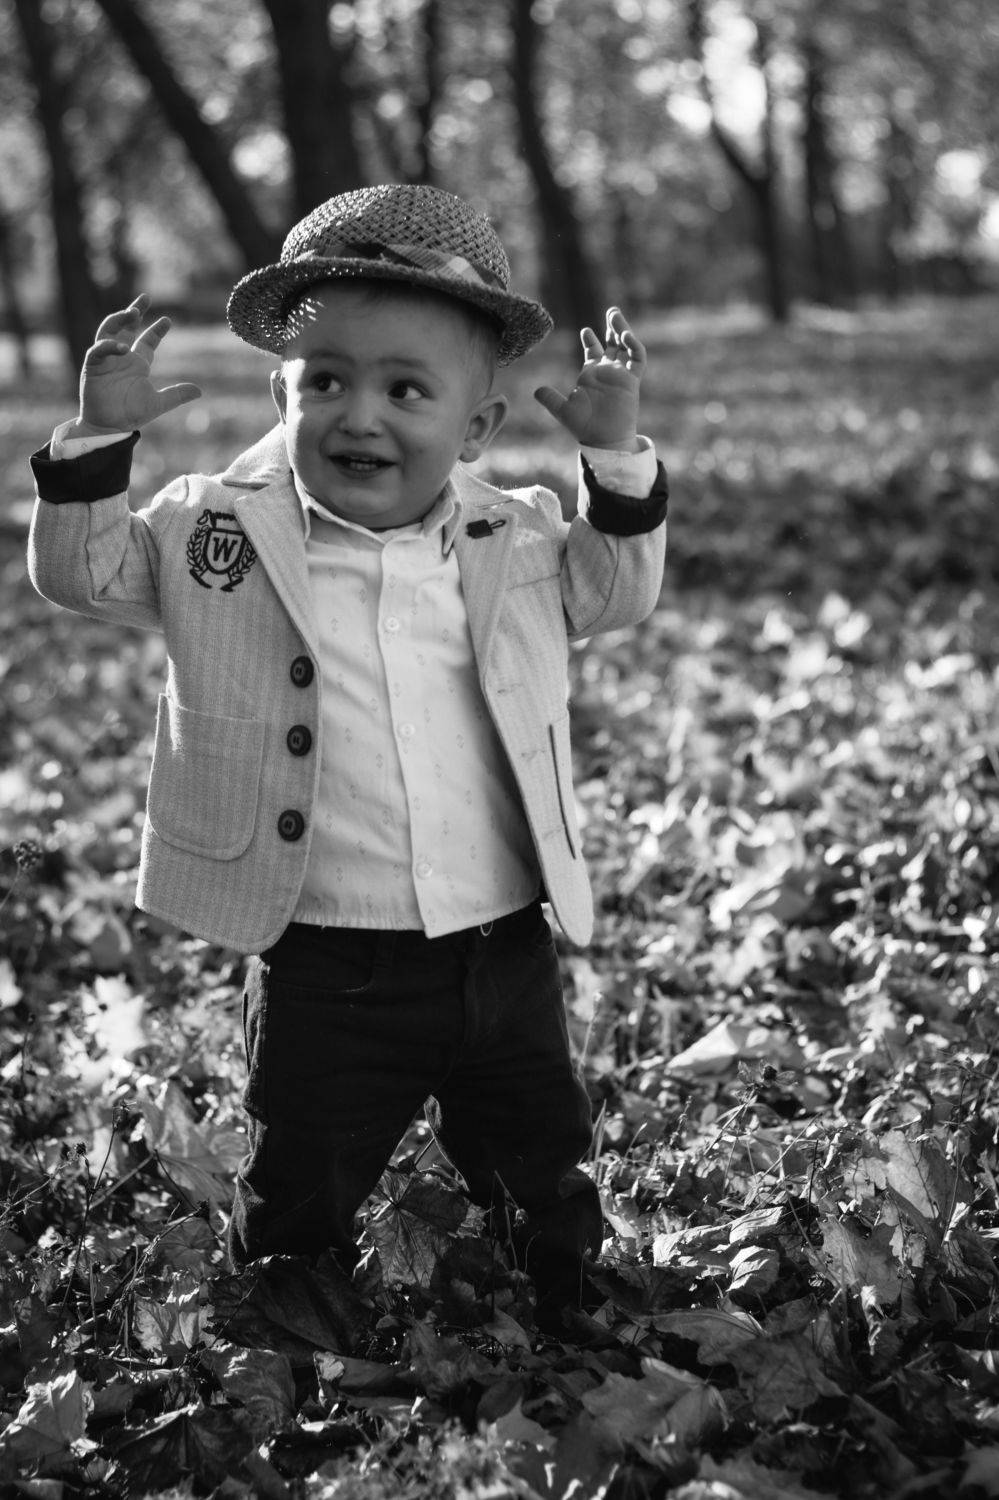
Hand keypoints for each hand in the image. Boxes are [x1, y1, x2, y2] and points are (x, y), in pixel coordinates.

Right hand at [75, 293, 201, 435]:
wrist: (109, 427)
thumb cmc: (130, 414)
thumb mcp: (158, 403)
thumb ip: (176, 395)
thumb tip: (199, 391)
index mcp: (137, 363)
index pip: (147, 341)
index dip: (156, 330)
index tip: (167, 320)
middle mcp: (121, 357)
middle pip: (126, 327)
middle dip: (134, 311)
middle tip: (145, 298)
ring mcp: (106, 360)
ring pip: (109, 331)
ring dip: (119, 320)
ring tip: (133, 312)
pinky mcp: (92, 367)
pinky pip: (98, 351)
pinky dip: (109, 346)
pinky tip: (122, 347)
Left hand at [534, 306, 644, 450]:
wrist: (603, 440)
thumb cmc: (584, 427)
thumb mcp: (563, 410)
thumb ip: (551, 399)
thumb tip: (536, 392)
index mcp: (591, 375)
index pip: (593, 351)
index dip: (590, 339)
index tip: (586, 330)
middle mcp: (607, 372)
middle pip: (613, 344)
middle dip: (612, 328)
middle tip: (612, 311)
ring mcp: (621, 375)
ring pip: (626, 347)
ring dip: (623, 330)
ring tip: (616, 315)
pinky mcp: (632, 381)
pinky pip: (637, 359)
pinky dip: (633, 346)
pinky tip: (625, 335)